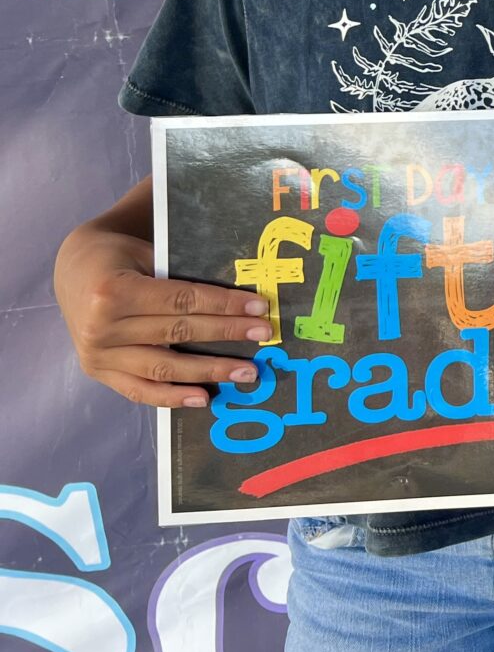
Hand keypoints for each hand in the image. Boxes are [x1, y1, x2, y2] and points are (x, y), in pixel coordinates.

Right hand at [54, 179, 272, 407]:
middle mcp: (103, 326)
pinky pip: (140, 390)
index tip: (259, 309)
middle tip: (264, 335)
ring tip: (246, 373)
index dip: (224, 305)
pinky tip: (204, 398)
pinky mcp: (98, 372)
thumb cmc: (120, 256)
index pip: (182, 300)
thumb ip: (182, 273)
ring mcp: (99, 354)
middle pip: (178, 332)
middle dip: (226, 334)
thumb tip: (238, 295)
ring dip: (209, 371)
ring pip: (163, 367)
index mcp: (115, 291)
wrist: (72, 270)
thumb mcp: (146, 253)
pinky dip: (173, 397)